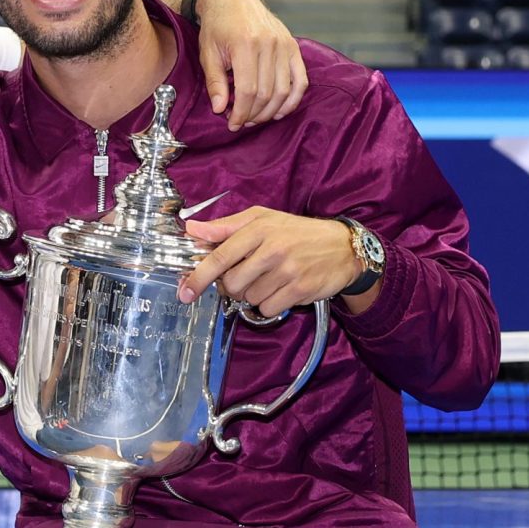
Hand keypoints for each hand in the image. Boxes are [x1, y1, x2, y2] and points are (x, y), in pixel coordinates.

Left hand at [177, 208, 356, 318]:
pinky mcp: (299, 289)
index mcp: (259, 228)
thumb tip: (192, 230)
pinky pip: (268, 308)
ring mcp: (287, 270)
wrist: (342, 247)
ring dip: (254, 293)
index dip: (199, 276)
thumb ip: (226, 226)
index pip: (220, 255)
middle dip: (232, 285)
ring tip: (270, 278)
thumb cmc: (298, 232)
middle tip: (246, 276)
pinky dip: (269, 304)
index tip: (186, 291)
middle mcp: (272, 249)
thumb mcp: (263, 219)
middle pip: (232, 283)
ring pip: (249, 297)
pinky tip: (281, 289)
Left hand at [193, 0, 306, 131]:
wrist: (233, 1)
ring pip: (283, 90)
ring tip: (257, 118)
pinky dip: (292, 99)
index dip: (241, 112)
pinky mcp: (293, 47)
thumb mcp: (208, 53)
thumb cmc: (217, 28)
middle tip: (242, 122)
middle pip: (266, 93)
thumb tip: (219, 109)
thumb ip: (214, 82)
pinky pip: (300, 80)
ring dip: (270, 111)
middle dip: (254, 114)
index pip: (247, 90)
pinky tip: (280, 111)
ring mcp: (284, 45)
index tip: (233, 124)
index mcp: (245, 44)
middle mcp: (268, 44)